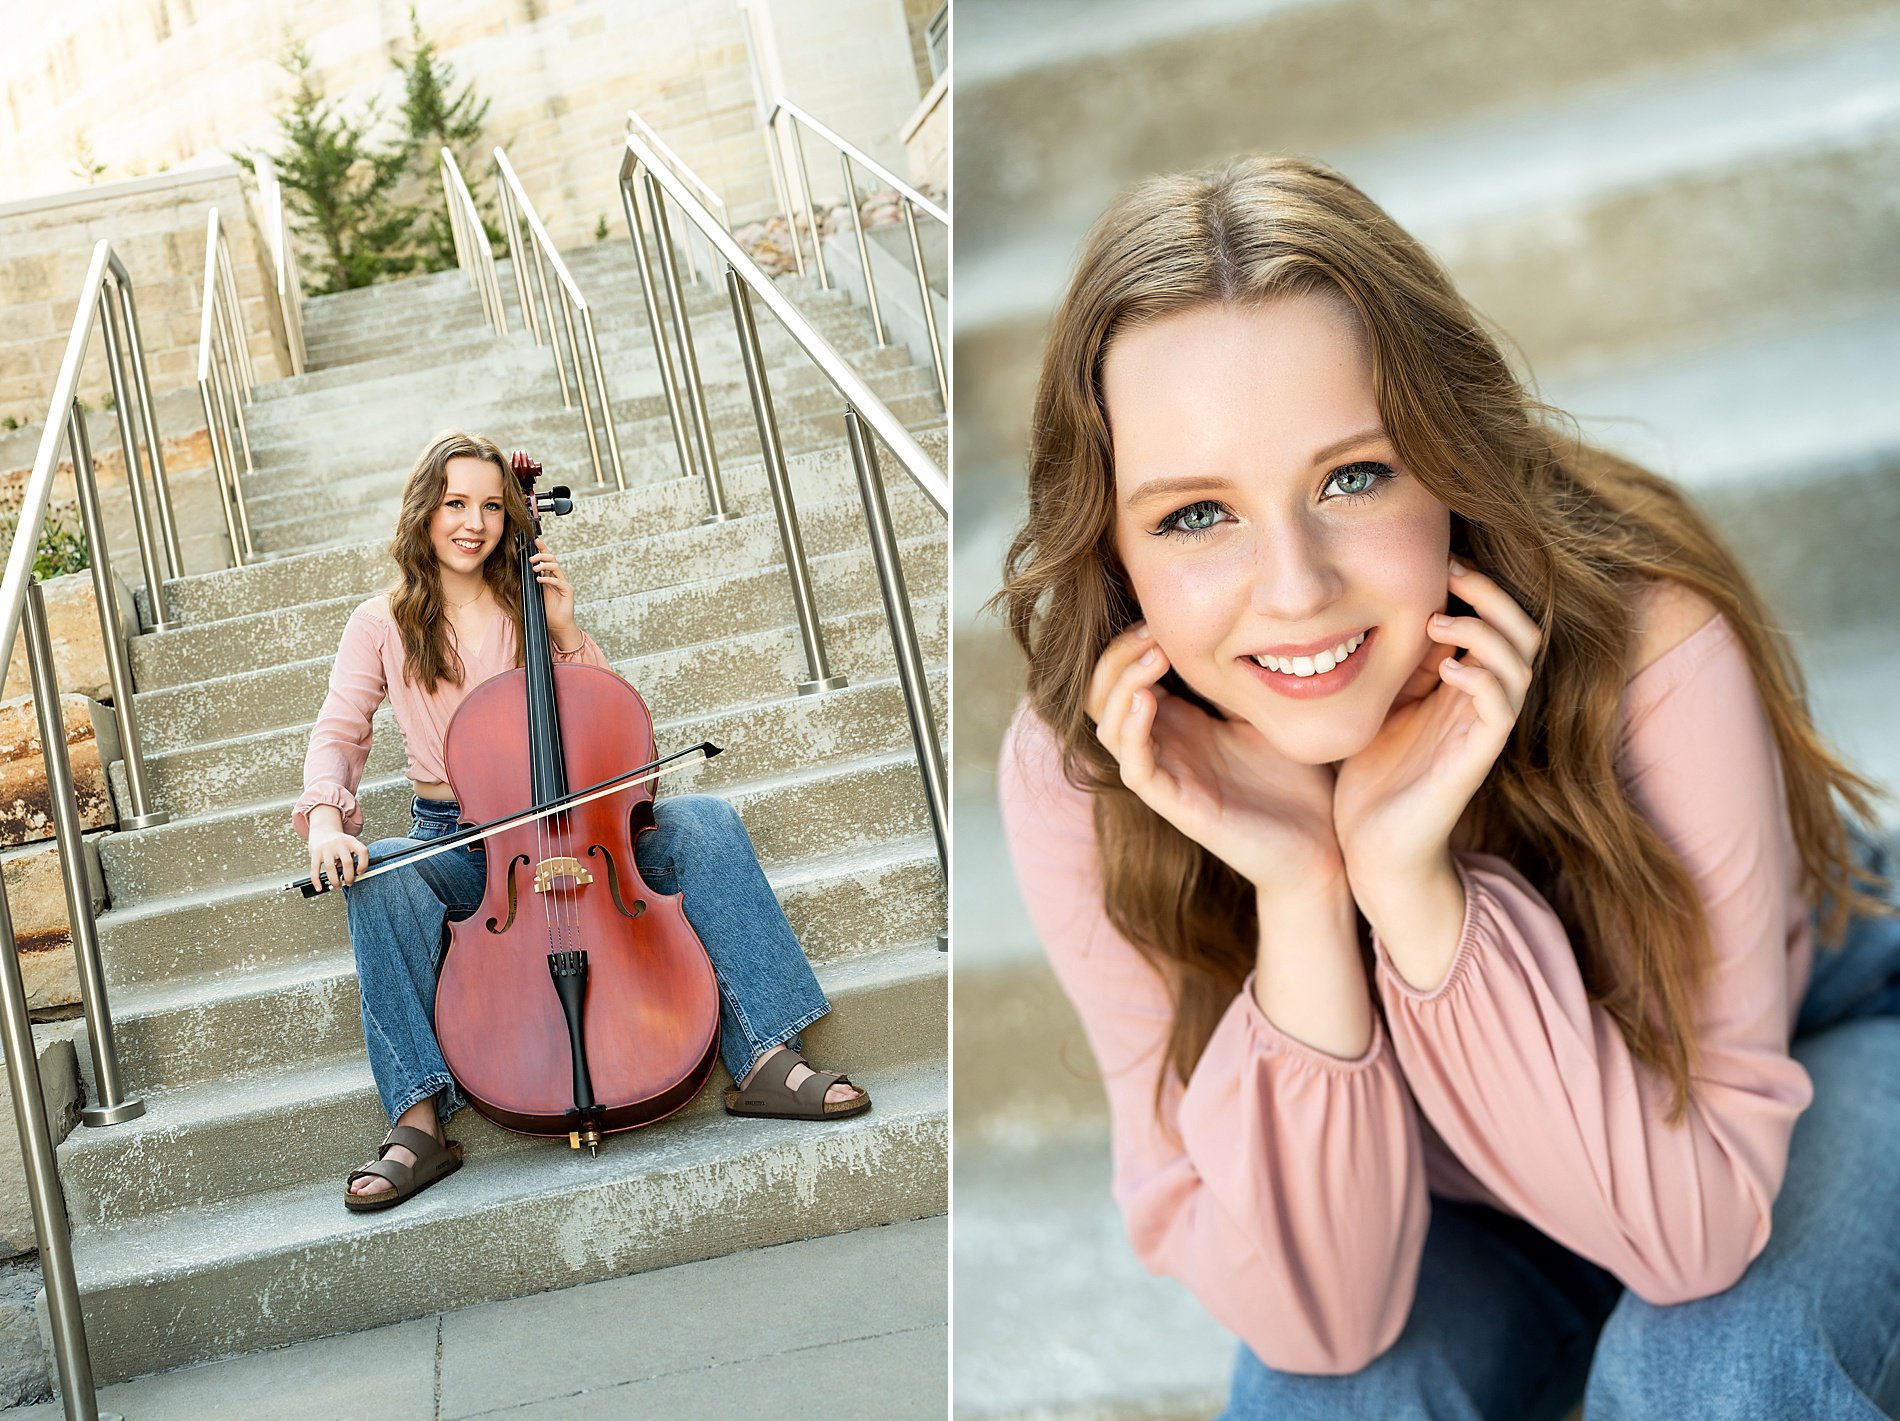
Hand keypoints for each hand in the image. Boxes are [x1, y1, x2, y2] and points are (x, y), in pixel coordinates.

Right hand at [309, 829, 369, 890]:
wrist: (323, 830)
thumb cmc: (339, 842)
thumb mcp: (349, 844)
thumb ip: (353, 857)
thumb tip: (354, 877)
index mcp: (351, 841)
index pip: (363, 851)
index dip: (364, 864)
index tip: (360, 873)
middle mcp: (339, 843)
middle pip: (347, 862)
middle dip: (349, 877)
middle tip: (349, 883)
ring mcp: (326, 848)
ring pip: (331, 868)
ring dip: (335, 881)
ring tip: (337, 886)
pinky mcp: (315, 853)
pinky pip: (315, 869)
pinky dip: (317, 881)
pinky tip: (319, 887)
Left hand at [530, 537, 579, 648]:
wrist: (558, 626)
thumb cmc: (546, 612)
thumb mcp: (534, 595)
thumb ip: (529, 585)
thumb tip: (517, 575)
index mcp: (549, 577)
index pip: (547, 559)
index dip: (542, 549)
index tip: (535, 541)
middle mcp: (558, 578)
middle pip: (552, 559)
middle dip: (542, 555)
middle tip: (531, 558)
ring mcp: (563, 584)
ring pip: (556, 567)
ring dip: (544, 565)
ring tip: (534, 569)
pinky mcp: (568, 591)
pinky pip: (558, 581)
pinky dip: (548, 579)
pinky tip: (539, 580)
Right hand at [1087, 624, 1343, 895]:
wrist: (1320, 845)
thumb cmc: (1297, 780)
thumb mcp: (1265, 710)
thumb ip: (1240, 675)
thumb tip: (1238, 621)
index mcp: (1179, 723)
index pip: (1122, 678)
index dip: (1128, 644)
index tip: (1159, 616)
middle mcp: (1163, 747)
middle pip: (1102, 696)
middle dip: (1117, 656)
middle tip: (1150, 630)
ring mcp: (1166, 775)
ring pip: (1108, 728)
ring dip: (1121, 685)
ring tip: (1152, 655)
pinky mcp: (1176, 805)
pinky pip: (1134, 766)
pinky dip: (1132, 729)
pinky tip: (1147, 698)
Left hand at [1333, 557, 1541, 881]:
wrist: (1373, 848)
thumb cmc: (1372, 776)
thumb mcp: (1380, 701)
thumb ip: (1396, 661)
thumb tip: (1395, 608)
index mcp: (1463, 685)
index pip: (1496, 619)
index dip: (1478, 584)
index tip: (1440, 557)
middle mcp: (1482, 702)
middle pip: (1523, 631)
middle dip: (1492, 593)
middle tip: (1451, 570)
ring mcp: (1482, 730)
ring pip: (1520, 663)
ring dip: (1485, 631)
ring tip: (1439, 621)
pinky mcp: (1476, 759)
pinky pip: (1500, 708)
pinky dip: (1481, 679)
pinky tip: (1448, 669)